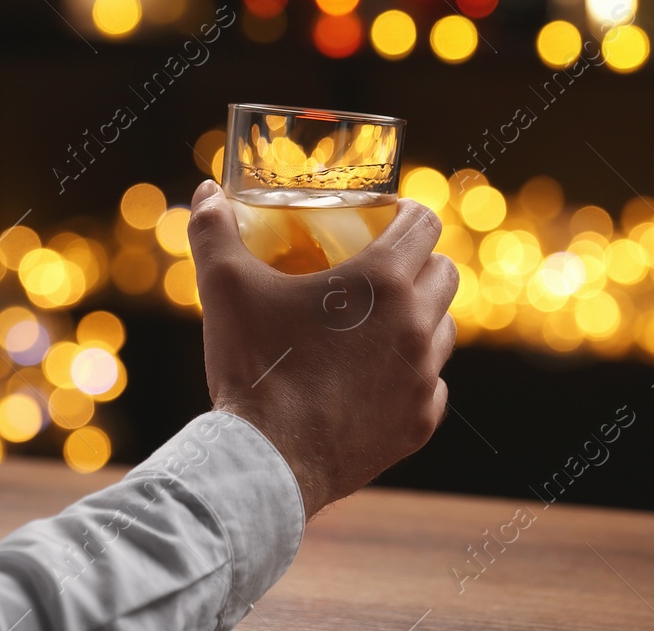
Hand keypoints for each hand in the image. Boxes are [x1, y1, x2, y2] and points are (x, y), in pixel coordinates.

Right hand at [187, 180, 457, 518]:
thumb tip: (208, 192)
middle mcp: (416, 326)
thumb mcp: (224, 287)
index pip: (425, 225)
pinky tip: (375, 377)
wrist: (266, 460)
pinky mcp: (419, 423)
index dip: (408, 213)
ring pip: (445, 330)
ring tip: (378, 324)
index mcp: (382, 282)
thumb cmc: (252, 365)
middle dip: (418, 263)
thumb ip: (214, 230)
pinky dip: (411, 375)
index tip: (385, 219)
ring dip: (420, 318)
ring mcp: (422, 378)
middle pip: (444, 273)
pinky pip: (432, 385)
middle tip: (379, 270)